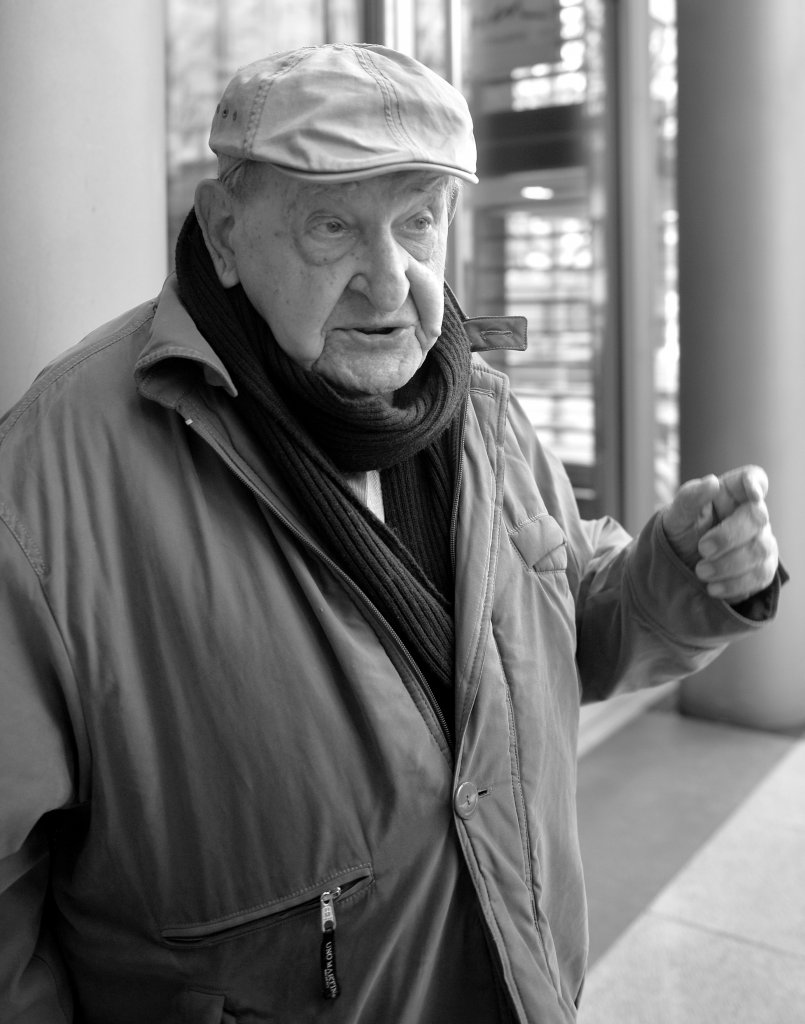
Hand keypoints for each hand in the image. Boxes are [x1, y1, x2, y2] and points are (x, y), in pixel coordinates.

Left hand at [662, 465, 778, 602]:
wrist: (677, 569)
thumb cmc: (679, 534)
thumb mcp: (676, 516)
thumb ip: (690, 497)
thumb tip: (712, 482)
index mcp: (729, 494)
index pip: (753, 478)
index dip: (756, 484)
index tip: (752, 496)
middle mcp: (749, 515)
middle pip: (757, 517)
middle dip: (729, 536)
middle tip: (702, 549)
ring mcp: (760, 541)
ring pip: (760, 549)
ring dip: (729, 564)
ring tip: (700, 571)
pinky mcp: (761, 568)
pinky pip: (760, 575)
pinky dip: (734, 584)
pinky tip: (713, 587)